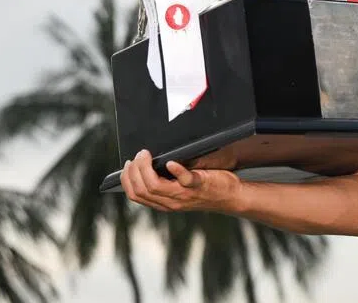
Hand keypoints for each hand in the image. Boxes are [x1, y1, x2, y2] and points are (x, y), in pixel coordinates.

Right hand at [119, 149, 241, 212]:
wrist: (230, 197)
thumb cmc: (205, 189)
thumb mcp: (180, 191)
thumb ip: (165, 183)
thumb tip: (147, 166)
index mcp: (164, 203)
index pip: (136, 195)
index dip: (126, 180)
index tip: (127, 166)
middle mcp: (171, 202)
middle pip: (141, 190)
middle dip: (133, 171)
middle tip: (137, 156)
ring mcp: (184, 195)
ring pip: (154, 187)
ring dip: (145, 169)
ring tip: (145, 155)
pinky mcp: (199, 185)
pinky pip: (184, 180)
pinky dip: (176, 170)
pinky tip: (170, 162)